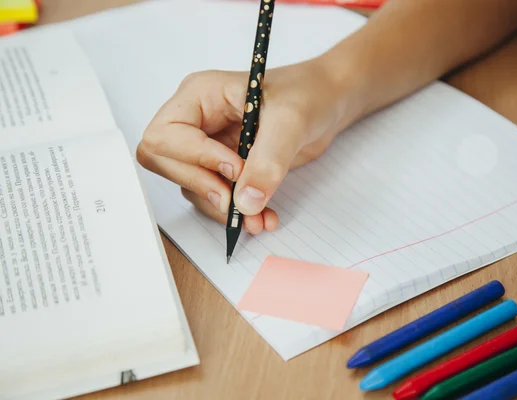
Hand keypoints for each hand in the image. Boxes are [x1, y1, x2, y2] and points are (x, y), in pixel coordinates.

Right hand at [136, 58, 355, 234]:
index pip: (165, 135)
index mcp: (199, 96)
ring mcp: (209, 146)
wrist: (328, 104)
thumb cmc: (307, 93)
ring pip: (192, 187)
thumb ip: (267, 160)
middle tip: (238, 203)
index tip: (235, 168)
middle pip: (167, 164)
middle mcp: (196, 122)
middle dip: (204, 188)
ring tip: (257, 218)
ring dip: (223, 209)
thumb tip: (245, 203)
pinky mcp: (225, 169)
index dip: (195, 158)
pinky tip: (263, 216)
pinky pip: (217, 197)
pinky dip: (237, 212)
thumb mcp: (290, 121)